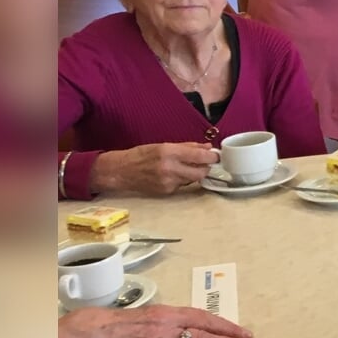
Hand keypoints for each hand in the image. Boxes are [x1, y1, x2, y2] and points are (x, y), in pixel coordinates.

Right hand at [88, 143, 217, 195]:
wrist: (120, 172)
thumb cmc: (140, 155)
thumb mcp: (163, 145)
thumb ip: (187, 147)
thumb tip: (207, 148)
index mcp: (169, 153)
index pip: (199, 156)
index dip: (212, 156)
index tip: (216, 155)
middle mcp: (170, 168)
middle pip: (201, 172)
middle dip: (206, 167)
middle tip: (205, 162)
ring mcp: (168, 182)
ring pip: (193, 179)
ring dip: (194, 173)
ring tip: (184, 166)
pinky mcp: (166, 192)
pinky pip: (182, 185)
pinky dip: (182, 179)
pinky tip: (172, 174)